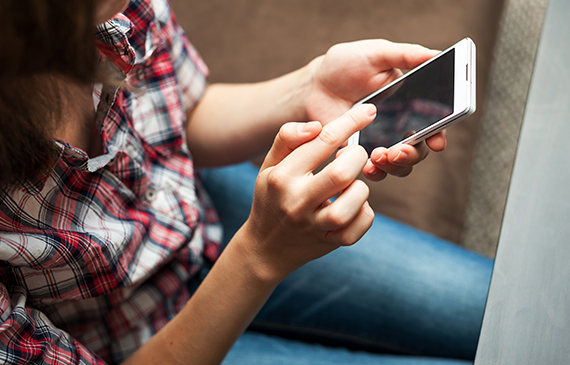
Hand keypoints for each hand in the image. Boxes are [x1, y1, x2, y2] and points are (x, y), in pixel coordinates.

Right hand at [238, 104, 375, 281]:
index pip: (322, 141)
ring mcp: (314, 225)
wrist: (264, 248)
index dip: (350, 122)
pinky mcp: (330, 243)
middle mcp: (297, 201)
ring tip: (350, 186)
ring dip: (360, 188)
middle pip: (342, 172)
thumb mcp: (269, 166)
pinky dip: (365, 213)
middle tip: (353, 157)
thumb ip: (288, 139)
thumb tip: (317, 126)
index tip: (368, 111)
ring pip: (355, 200)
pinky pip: (361, 225)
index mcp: (282, 176)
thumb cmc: (271, 198)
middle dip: (357, 157)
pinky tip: (353, 207)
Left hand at [304, 39, 445, 179]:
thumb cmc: (346, 64)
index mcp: (410, 103)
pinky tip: (364, 165)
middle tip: (397, 150)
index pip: (434, 123)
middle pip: (419, 150)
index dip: (438, 135)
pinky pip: (372, 170)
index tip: (436, 141)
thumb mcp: (376, 53)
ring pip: (398, 166)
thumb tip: (435, 54)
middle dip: (412, 154)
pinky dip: (372, 172)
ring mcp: (379, 142)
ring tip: (378, 156)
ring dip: (394, 167)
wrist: (314, 83)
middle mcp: (399, 126)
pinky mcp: (358, 153)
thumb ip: (405, 54)